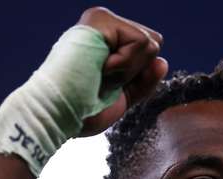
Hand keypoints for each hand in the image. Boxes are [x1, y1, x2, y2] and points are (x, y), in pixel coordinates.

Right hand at [77, 7, 168, 135]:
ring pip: (151, 43)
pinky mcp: (100, 19)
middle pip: (155, 44)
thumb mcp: (124, 97)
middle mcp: (105, 28)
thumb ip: (145, 81)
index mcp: (108, 45)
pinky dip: (125, 65)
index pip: (149, 52)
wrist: (60, 115)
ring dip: (128, 70)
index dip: (138, 77)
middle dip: (137, 72)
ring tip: (99, 75)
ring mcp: (102, 21)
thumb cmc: (84, 111)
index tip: (109, 88)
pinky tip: (100, 68)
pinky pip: (141, 41)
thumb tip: (163, 61)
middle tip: (105, 82)